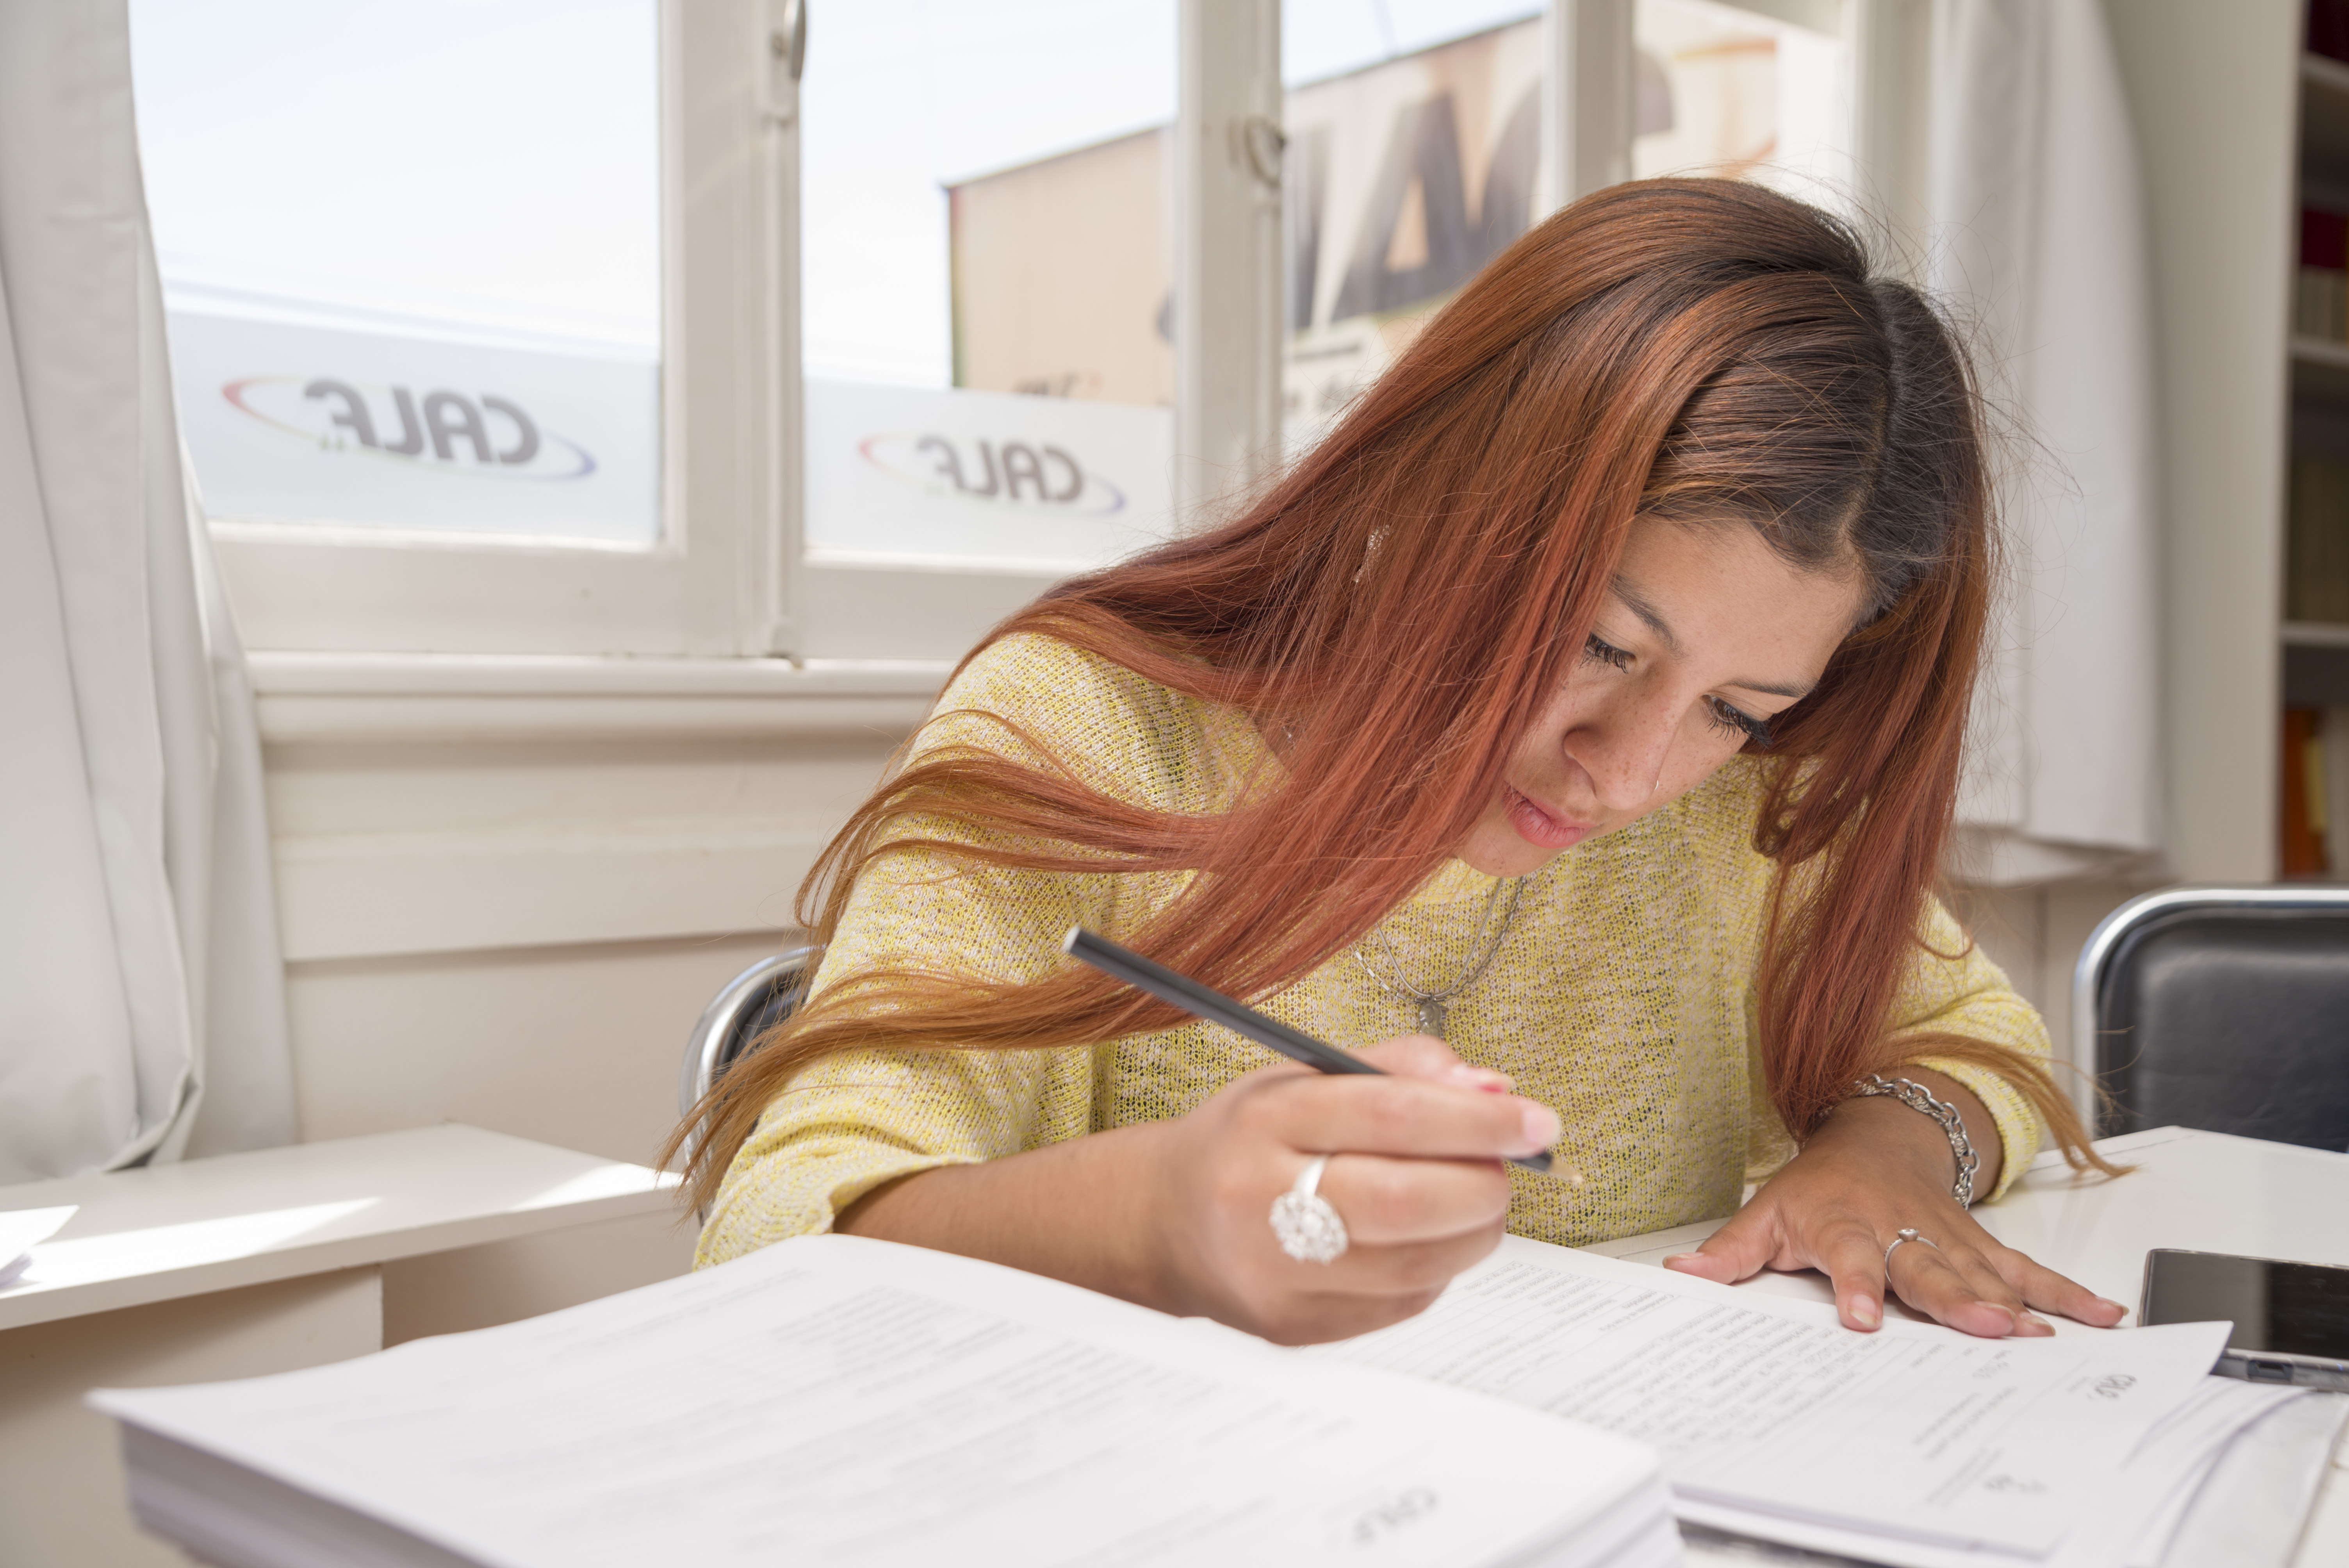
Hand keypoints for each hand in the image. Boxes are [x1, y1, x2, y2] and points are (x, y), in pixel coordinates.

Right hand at [1148, 1034, 1559, 1344]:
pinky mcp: (1296, 1328)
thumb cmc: (1251, 1140)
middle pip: (1407, 1200)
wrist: (1164, 1222)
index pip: (1391, 1116)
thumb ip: (1402, 1070)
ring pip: (1418, 1264)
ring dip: (1474, 1228)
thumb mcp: (1308, 1077)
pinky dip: (1438, 1266)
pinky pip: (1404, 1303)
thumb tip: (1495, 1088)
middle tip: (1509, 1162)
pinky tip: (1424, 1237)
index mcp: (1266, 1122)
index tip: (1536, 1119)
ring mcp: (1277, 1275)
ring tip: (1472, 1196)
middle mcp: (1261, 1202)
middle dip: (1485, 1181)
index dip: (1479, 1119)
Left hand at [1661, 1082, 2126, 1337]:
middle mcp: (1902, 1227)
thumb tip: (1681, 1279)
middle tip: (1982, 1328)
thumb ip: (1728, 1253)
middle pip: (1928, 1267)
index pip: (1851, 1257)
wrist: (1873, 1134)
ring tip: (2040, 1336)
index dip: (1858, 1287)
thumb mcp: (1765, 1211)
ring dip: (2014, 1303)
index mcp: (1845, 1222)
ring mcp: (1947, 1236)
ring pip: (1983, 1271)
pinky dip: (2064, 1292)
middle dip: (1955, 1298)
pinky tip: (2099, 1314)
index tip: (1864, 1319)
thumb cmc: (1817, 1185)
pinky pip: (2024, 1268)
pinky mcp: (1979, 1243)